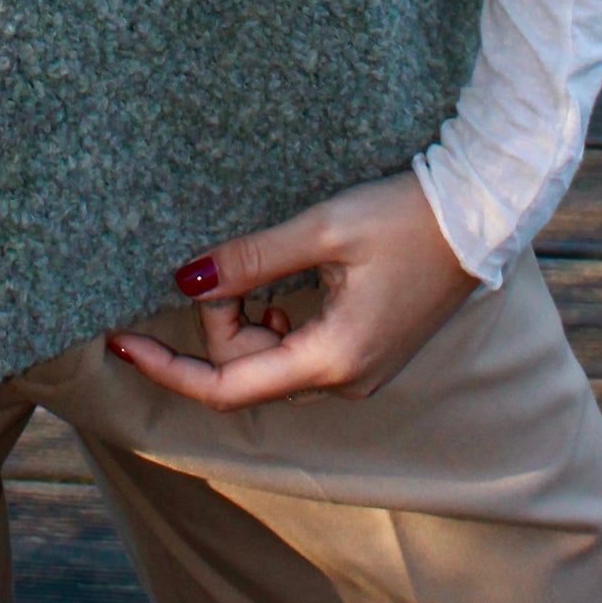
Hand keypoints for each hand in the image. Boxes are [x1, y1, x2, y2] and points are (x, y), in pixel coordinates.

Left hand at [106, 171, 478, 409]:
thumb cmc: (406, 217)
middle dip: (220, 321)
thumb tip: (185, 279)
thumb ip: (251, 260)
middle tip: (223, 263)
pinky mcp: (366, 350)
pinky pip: (298, 349)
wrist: (479, 214)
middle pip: (247, 370)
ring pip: (271, 359)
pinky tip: (280, 285)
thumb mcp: (320, 229)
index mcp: (331, 361)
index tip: (121, 340)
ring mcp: (358, 370)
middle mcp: (344, 380)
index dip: (168, 368)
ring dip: (247, 318)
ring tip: (254, 268)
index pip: (226, 388)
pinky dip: (274, 320)